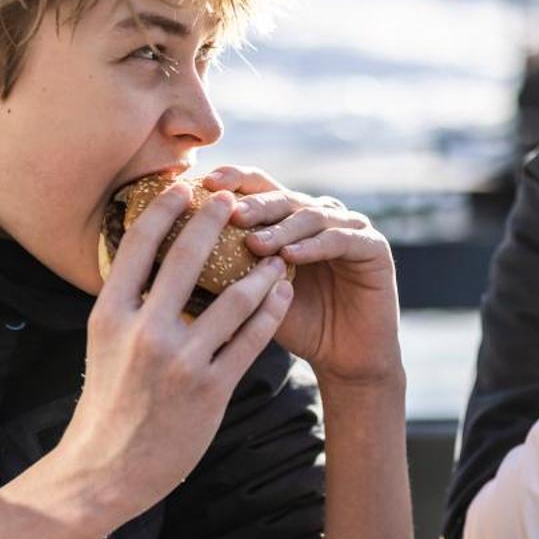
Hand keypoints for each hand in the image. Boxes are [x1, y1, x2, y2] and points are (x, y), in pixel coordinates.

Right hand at [54, 183, 296, 521]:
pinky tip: (283, 293)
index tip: (185, 186)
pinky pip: (251, 340)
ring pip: (233, 299)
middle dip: (214, 222)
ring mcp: (180, 362)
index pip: (139, 246)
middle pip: (186, 259)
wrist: (105, 473)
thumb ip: (126, 305)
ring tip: (276, 251)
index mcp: (111, 315)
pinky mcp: (211, 390)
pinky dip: (271, 311)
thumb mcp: (104, 346)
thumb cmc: (106, 406)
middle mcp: (144, 332)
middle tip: (236, 200)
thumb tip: (146, 262)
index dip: (164, 210)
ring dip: (259, 270)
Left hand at [203, 166, 401, 386]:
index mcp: (288, 219)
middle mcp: (319, 214)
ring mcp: (349, 226)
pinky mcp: (374, 246)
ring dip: (281, 227)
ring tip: (255, 243)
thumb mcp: (252, 295)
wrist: (344, 358)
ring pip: (310, 215)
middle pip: (282, 196)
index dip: (233, 180)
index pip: (258, 187)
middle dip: (254, 203)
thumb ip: (222, 270)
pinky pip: (341, 239)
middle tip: (228, 212)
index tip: (201, 185)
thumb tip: (164, 260)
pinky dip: (315, 246)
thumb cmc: (294, 325)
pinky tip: (291, 257)